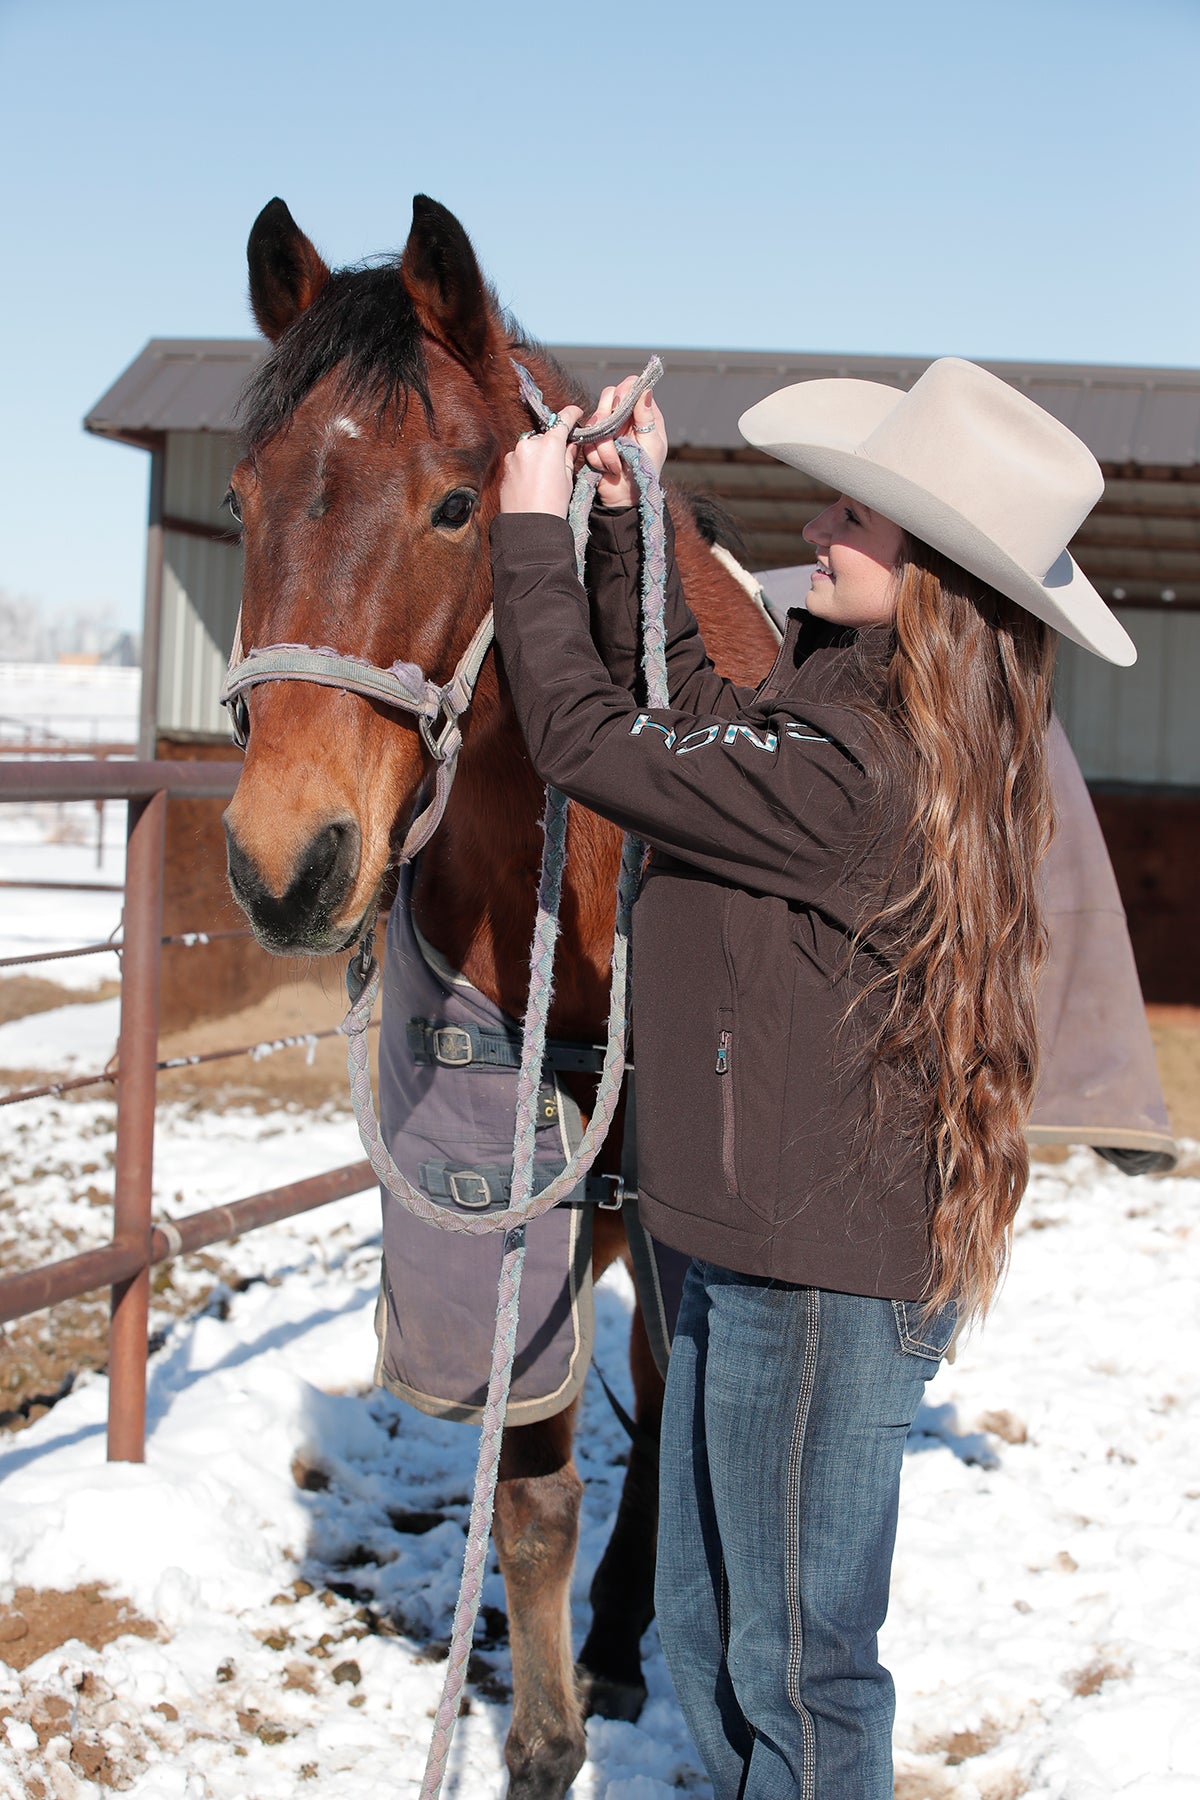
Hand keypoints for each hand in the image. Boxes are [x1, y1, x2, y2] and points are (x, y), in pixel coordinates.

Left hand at [499, 406, 583, 517]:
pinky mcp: (505, 468)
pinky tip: (532, 483)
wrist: (529, 527)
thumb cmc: (553, 505)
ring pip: (530, 448)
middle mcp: (529, 445)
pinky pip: (519, 460)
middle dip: (552, 445)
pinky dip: (526, 466)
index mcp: (549, 445)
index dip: (571, 414)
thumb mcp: (567, 479)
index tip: (575, 413)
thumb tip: (570, 445)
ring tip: (543, 478)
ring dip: (537, 456)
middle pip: (544, 437)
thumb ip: (568, 457)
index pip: (562, 420)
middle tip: (560, 461)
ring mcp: (514, 455)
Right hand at [584, 377, 668, 507]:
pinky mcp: (592, 442)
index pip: (631, 385)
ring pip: (596, 419)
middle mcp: (623, 416)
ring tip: (616, 464)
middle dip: (611, 417)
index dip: (625, 391)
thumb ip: (647, 417)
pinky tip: (608, 468)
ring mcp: (606, 427)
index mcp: (642, 413)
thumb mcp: (653, 444)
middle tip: (619, 437)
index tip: (623, 406)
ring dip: (606, 446)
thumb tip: (645, 390)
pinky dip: (598, 457)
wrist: (626, 498)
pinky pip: (588, 440)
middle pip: (609, 394)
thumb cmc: (646, 471)